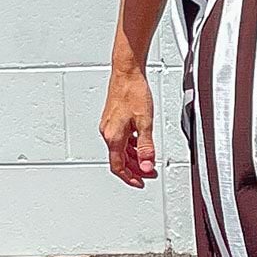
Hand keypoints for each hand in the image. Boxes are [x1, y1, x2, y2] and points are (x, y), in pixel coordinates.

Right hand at [100, 68, 157, 187]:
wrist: (127, 73)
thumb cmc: (134, 92)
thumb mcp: (145, 123)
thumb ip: (146, 147)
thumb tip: (147, 165)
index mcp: (114, 136)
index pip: (118, 167)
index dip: (130, 178)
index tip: (140, 183)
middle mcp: (108, 133)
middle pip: (119, 160)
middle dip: (134, 169)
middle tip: (148, 173)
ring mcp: (109, 126)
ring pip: (120, 150)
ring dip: (133, 158)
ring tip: (147, 161)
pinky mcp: (112, 120)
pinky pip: (120, 140)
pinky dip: (131, 146)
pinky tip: (140, 145)